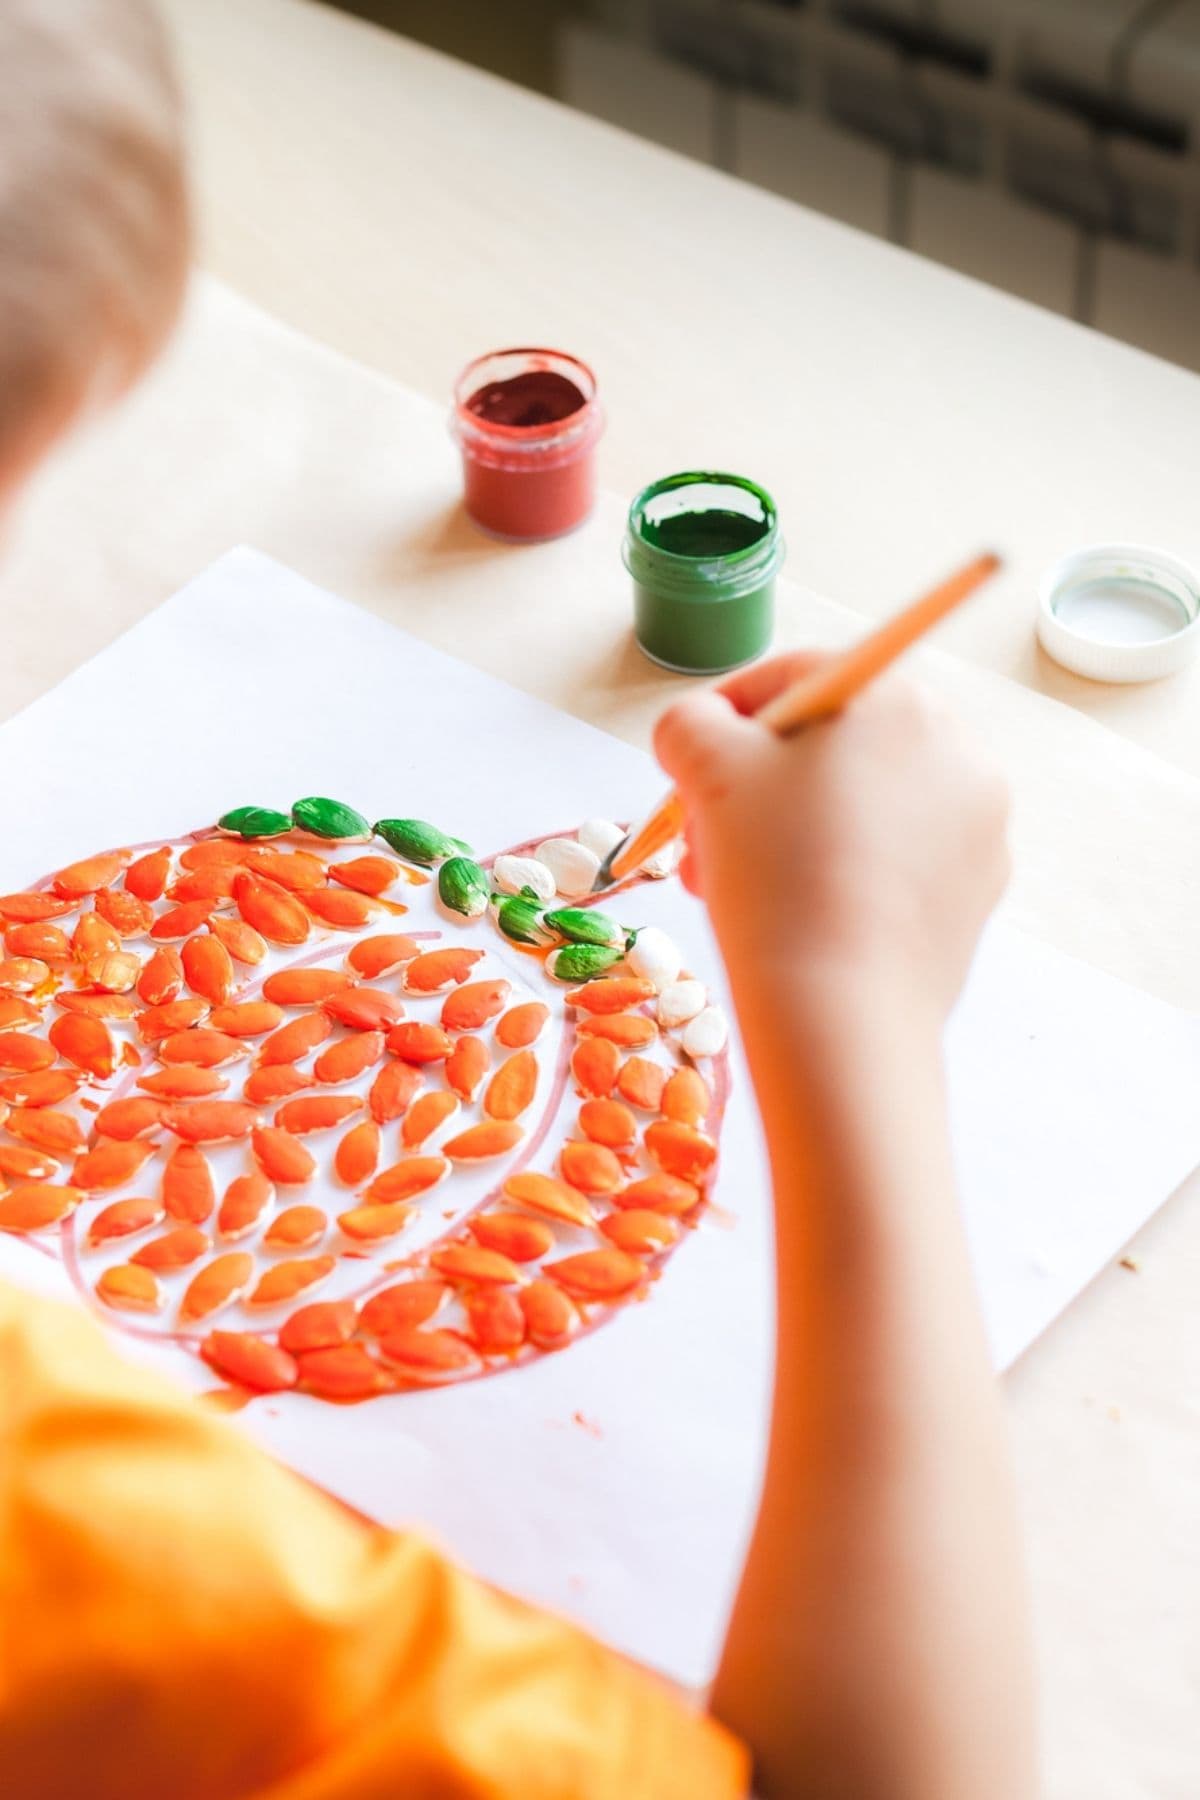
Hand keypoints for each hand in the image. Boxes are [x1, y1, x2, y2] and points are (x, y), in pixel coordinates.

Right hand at [653, 654, 1010, 1023]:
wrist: (841, 1009)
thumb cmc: (773, 871)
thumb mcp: (704, 768)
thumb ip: (690, 723)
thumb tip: (699, 728)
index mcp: (896, 698)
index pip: (797, 677)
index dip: (728, 715)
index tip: (688, 762)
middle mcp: (956, 746)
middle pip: (834, 745)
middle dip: (760, 786)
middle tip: (707, 835)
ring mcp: (979, 823)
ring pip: (864, 804)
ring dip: (794, 828)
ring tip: (742, 884)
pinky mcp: (980, 890)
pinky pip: (898, 858)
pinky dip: (847, 871)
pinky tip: (800, 914)